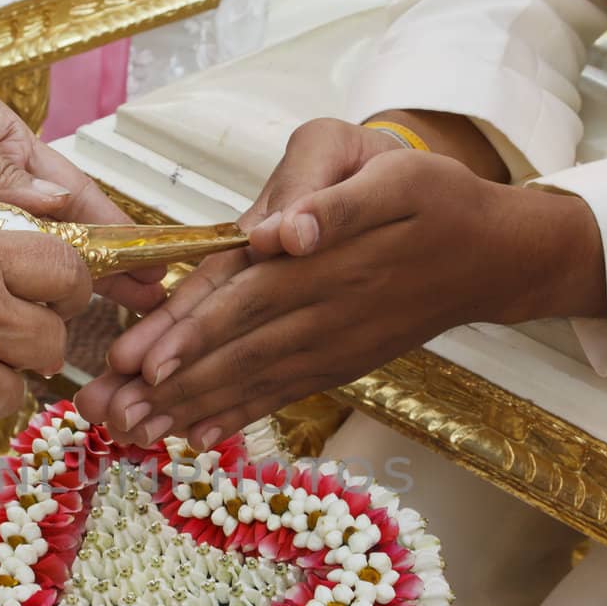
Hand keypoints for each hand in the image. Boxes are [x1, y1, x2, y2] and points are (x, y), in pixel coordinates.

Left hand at [0, 37, 162, 310]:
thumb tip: (57, 203)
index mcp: (10, 152)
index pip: (78, 201)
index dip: (116, 239)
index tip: (148, 274)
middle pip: (52, 248)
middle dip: (89, 284)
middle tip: (128, 322)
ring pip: (6, 275)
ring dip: (33, 306)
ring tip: (64, 345)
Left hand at [77, 148, 605, 448]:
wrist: (494, 256)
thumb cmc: (432, 195)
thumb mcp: (388, 168)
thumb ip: (332, 197)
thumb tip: (288, 233)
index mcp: (326, 257)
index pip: (248, 293)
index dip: (194, 328)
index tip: (143, 358)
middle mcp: (325, 311)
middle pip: (237, 348)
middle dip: (170, 381)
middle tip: (112, 407)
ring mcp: (333, 346)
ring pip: (252, 379)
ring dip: (190, 406)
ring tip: (134, 428)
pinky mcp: (339, 364)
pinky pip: (282, 393)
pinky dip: (237, 415)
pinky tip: (193, 437)